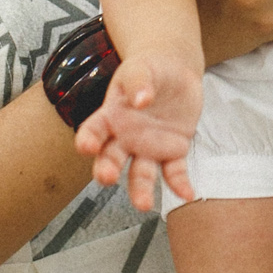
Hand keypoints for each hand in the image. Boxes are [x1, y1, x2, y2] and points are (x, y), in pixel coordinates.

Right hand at [74, 54, 201, 211]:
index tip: (86, 147)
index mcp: (111, 116)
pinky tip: (186, 193)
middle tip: (107, 178)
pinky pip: (173, 171)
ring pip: (140, 174)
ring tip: (144, 204)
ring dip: (140, 190)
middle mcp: (125, 138)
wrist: (174, 71)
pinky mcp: (172, 152)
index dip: (88, 139)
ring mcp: (148, 147)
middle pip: (112, 159)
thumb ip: (139, 81)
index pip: (93, 130)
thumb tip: (141, 99)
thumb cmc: (149, 69)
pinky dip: (179, 184)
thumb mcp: (141, 68)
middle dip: (107, 170)